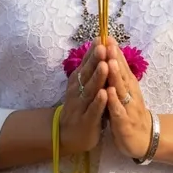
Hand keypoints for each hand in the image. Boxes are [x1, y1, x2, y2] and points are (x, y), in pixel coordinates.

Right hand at [59, 38, 108, 154]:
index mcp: (78, 80)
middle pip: (87, 73)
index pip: (86, 63)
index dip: (93, 51)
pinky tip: (104, 94)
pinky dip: (98, 102)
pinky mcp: (86, 121)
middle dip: (95, 60)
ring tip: (105, 65)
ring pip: (90, 90)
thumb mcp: (83, 85)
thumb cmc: (80, 105)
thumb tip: (99, 44)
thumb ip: (90, 68)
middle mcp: (78, 90)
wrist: (67, 134)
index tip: (101, 38)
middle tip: (103, 47)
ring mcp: (81, 105)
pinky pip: (93, 110)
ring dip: (98, 77)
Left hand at [104, 39, 152, 159]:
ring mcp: (128, 106)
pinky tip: (109, 92)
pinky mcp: (124, 123)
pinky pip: (118, 111)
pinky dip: (114, 101)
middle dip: (115, 58)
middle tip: (109, 43)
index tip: (107, 36)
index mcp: (128, 84)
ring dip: (115, 75)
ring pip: (121, 89)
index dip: (115, 51)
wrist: (143, 138)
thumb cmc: (130, 110)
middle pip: (122, 73)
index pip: (121, 65)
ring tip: (109, 62)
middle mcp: (129, 92)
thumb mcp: (125, 90)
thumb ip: (118, 74)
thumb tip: (111, 54)